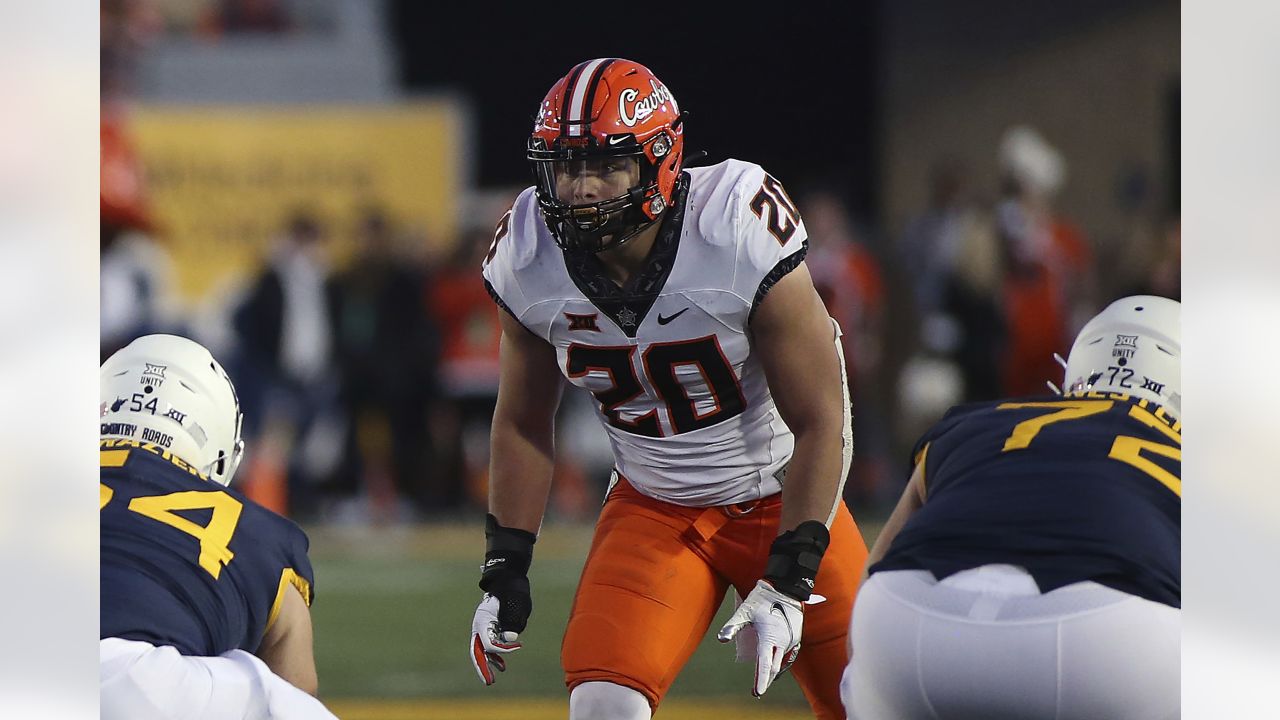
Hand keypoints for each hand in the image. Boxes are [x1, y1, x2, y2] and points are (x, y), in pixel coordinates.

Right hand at [469, 592, 524, 684]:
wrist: (508, 580)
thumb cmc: (511, 592)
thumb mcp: (513, 604)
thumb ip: (512, 621)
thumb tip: (511, 639)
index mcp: (482, 619)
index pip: (487, 642)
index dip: (501, 649)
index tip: (518, 647)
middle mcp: (480, 625)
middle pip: (477, 651)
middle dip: (483, 667)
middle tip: (489, 682)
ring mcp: (484, 627)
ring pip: (483, 650)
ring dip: (490, 663)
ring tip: (494, 677)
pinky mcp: (491, 628)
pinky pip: (490, 645)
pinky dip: (495, 655)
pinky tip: (501, 665)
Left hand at [717, 579, 824, 696]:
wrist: (785, 587)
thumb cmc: (762, 599)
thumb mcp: (744, 611)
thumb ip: (733, 626)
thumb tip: (721, 639)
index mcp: (770, 637)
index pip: (765, 665)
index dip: (761, 680)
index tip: (757, 693)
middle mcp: (783, 641)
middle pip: (774, 667)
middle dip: (765, 680)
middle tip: (757, 691)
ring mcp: (791, 640)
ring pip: (781, 661)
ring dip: (772, 670)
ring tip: (763, 680)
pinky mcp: (795, 636)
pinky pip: (787, 654)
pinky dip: (779, 661)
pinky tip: (774, 665)